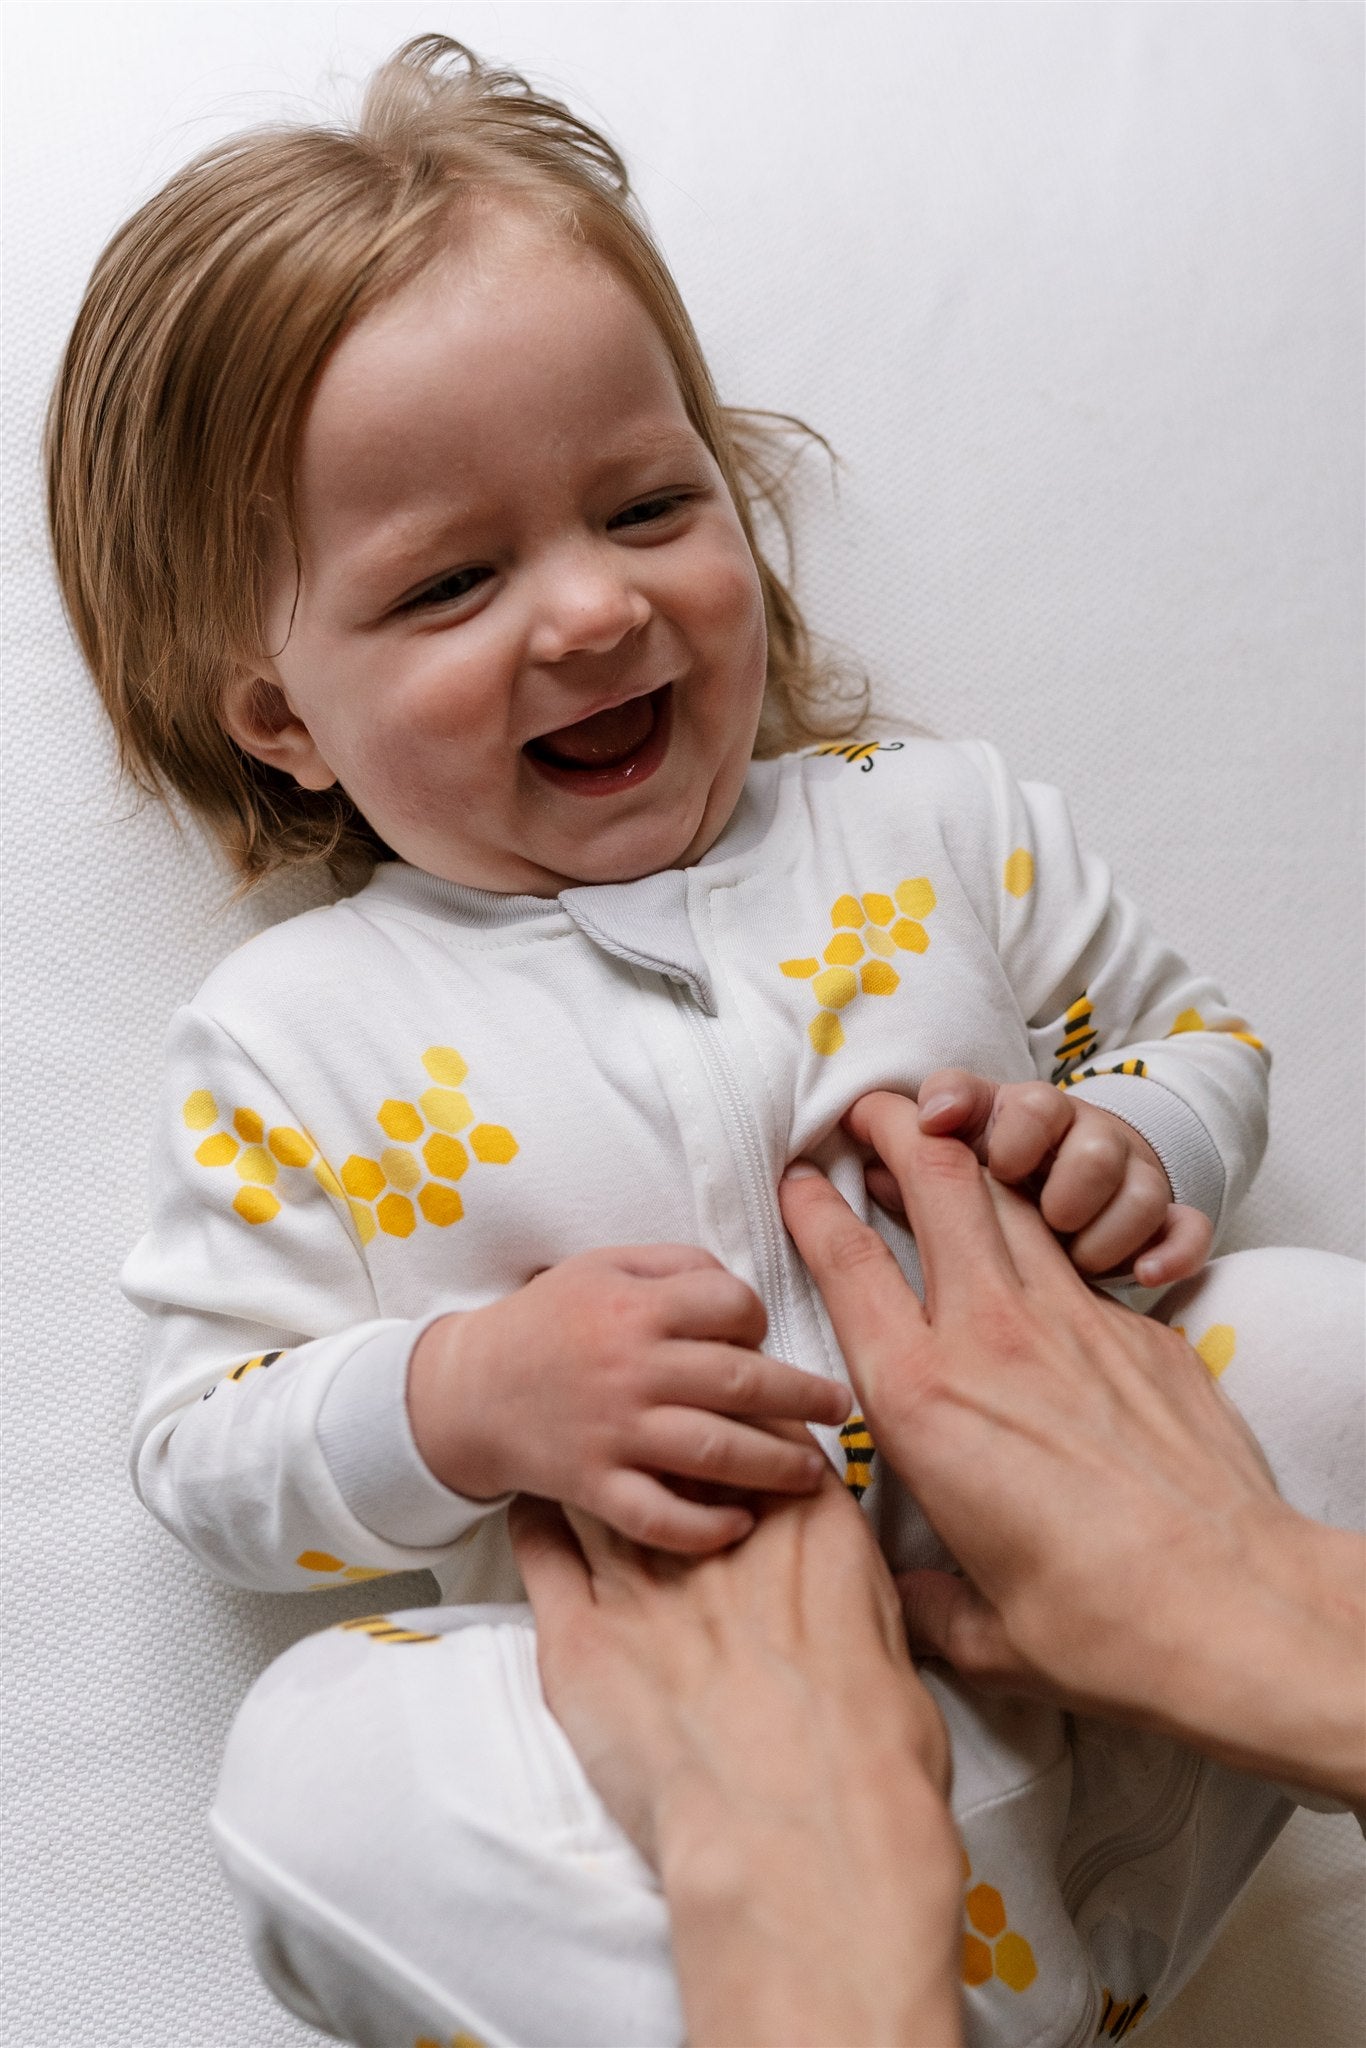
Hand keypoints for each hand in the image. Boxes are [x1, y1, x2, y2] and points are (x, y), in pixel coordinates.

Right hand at [408, 1245, 850, 1553]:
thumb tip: (740, 1291)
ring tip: (813, 1471)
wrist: (466, 1390)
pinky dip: (704, 1528)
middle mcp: (631, 1369)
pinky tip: (740, 1524)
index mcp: (636, 1306)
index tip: (763, 1337)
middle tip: (839, 1407)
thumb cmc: (545, 1321)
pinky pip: (659, 1517)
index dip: (760, 1318)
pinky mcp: (594, 1486)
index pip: (732, 1307)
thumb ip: (674, 1266)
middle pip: (741, 1383)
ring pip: (715, 1452)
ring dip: (775, 1464)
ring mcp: (613, 1432)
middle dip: (804, 1397)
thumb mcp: (602, 1266)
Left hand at [511, 1470, 962, 2047]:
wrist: (800, 1842)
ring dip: (597, 1469)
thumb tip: (845, 1592)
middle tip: (653, 1436)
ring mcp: (642, 1584)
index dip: (741, 1429)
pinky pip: (542, 1551)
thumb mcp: (893, 1653)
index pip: (762, 1436)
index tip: (729, 1430)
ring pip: (601, 1486)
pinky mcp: (581, 1641)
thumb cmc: (867, 1767)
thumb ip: (855, 1597)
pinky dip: (538, 1522)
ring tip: (584, 1459)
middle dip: (666, 1437)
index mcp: (808, 1528)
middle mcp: (716, 1536)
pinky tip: (537, 1509)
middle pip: (674, 1446)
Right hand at [781, 1094, 1365, 1801]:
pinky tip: (1042, 1242)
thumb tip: (915, 1598)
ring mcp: (1073, 1322)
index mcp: (921, 1402)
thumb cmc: (1099, 1627)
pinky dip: (1050, 1232)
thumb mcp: (984, 1632)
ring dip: (974, 1156)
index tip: (802, 1177)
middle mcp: (990, 1339)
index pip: (850, 1267)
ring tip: (946, 1136)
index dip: (816, 1207)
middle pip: (940, 1184)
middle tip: (873, 1111)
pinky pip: (1079, 1260)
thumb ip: (930, 1599)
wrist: (1234, 1607)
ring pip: (1013, 1199)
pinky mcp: (1140, 1333)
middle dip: (900, 1128)